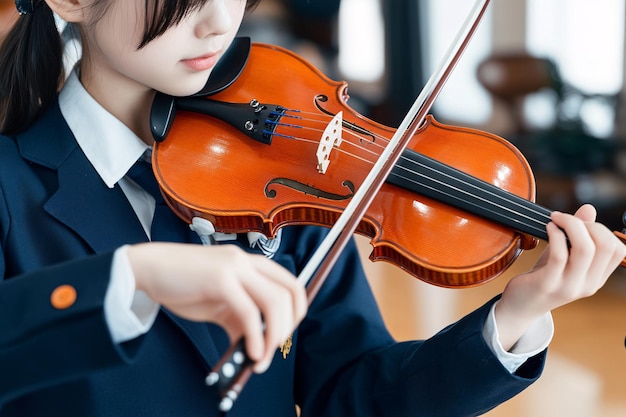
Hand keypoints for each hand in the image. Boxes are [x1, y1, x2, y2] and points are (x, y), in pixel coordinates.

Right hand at [127, 242, 306, 372]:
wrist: (150, 268)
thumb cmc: (183, 284)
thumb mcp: (219, 301)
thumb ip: (240, 316)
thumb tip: (257, 343)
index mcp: (250, 263)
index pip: (291, 283)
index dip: (296, 311)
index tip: (285, 333)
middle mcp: (247, 261)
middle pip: (289, 294)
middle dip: (288, 327)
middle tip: (275, 349)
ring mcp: (235, 268)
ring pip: (274, 302)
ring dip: (274, 336)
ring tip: (261, 357)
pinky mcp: (220, 280)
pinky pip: (249, 313)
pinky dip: (255, 337)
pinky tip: (251, 353)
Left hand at [495, 204, 625, 350]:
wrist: (520, 305)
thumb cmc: (542, 277)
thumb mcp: (564, 254)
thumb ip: (578, 234)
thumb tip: (588, 208)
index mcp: (596, 278)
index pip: (617, 250)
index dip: (601, 229)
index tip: (580, 223)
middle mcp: (588, 284)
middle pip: (605, 246)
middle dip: (586, 224)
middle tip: (565, 218)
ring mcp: (569, 287)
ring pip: (585, 249)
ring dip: (570, 225)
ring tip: (556, 219)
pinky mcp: (548, 285)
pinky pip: (559, 255)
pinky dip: (555, 235)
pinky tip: (548, 228)